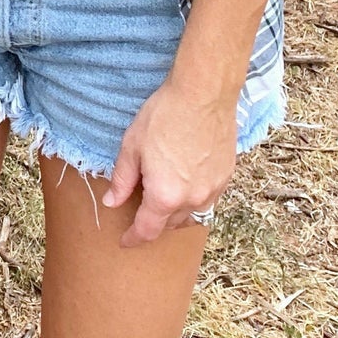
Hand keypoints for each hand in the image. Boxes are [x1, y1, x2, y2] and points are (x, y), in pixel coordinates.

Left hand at [102, 77, 237, 247]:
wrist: (203, 95)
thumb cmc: (163, 116)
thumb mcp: (131, 147)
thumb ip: (122, 180)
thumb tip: (112, 202)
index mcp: (165, 196)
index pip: (148, 230)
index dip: (134, 238)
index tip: (125, 242)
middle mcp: (193, 200)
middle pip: (171, 225)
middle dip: (154, 224)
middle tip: (139, 212)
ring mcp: (214, 190)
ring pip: (192, 215)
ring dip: (176, 214)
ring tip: (162, 201)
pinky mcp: (226, 177)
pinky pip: (207, 200)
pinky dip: (193, 200)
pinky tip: (184, 184)